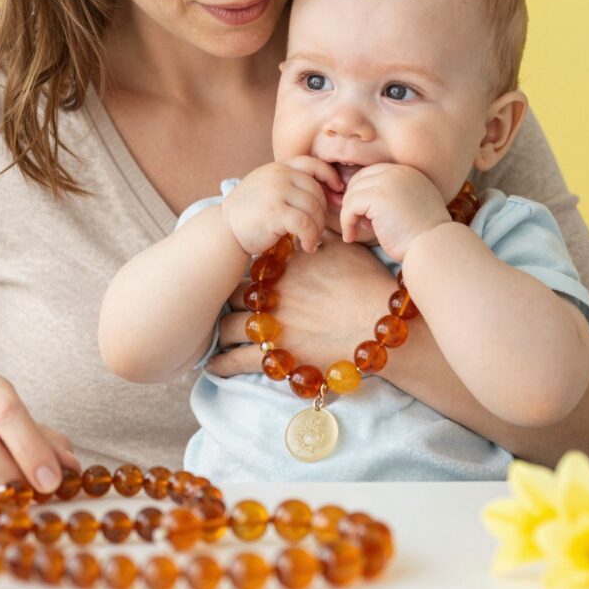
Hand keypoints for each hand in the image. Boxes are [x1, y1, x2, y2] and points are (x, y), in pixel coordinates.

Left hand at [206, 232, 397, 376]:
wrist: (377, 322)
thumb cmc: (366, 284)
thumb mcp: (344, 248)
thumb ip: (322, 234)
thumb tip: (313, 221)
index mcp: (283, 269)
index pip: (250, 269)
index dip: (243, 277)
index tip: (240, 282)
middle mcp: (270, 295)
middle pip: (233, 296)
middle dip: (226, 302)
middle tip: (219, 308)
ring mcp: (270, 326)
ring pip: (228, 328)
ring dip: (219, 333)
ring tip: (211, 339)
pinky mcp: (275, 356)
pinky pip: (237, 361)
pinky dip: (221, 364)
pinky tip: (212, 366)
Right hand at [221, 156, 342, 254]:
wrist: (224, 230)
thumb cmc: (249, 214)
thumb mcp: (268, 188)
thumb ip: (290, 184)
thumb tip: (329, 191)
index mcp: (278, 167)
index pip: (313, 164)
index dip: (330, 176)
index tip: (337, 191)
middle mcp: (278, 174)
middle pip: (317, 191)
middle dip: (322, 213)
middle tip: (317, 230)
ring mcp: (276, 191)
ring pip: (314, 208)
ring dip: (317, 229)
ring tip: (311, 241)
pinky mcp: (275, 211)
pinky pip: (306, 224)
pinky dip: (311, 237)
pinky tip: (307, 246)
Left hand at [340, 163, 450, 261]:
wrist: (433, 247)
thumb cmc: (422, 236)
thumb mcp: (410, 208)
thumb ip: (392, 198)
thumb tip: (362, 201)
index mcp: (408, 172)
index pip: (373, 174)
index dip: (364, 195)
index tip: (367, 217)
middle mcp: (398, 172)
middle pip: (360, 180)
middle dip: (354, 202)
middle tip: (360, 223)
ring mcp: (387, 182)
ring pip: (352, 193)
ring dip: (349, 214)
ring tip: (356, 232)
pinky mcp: (377, 196)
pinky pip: (349, 206)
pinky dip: (346, 223)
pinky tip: (352, 237)